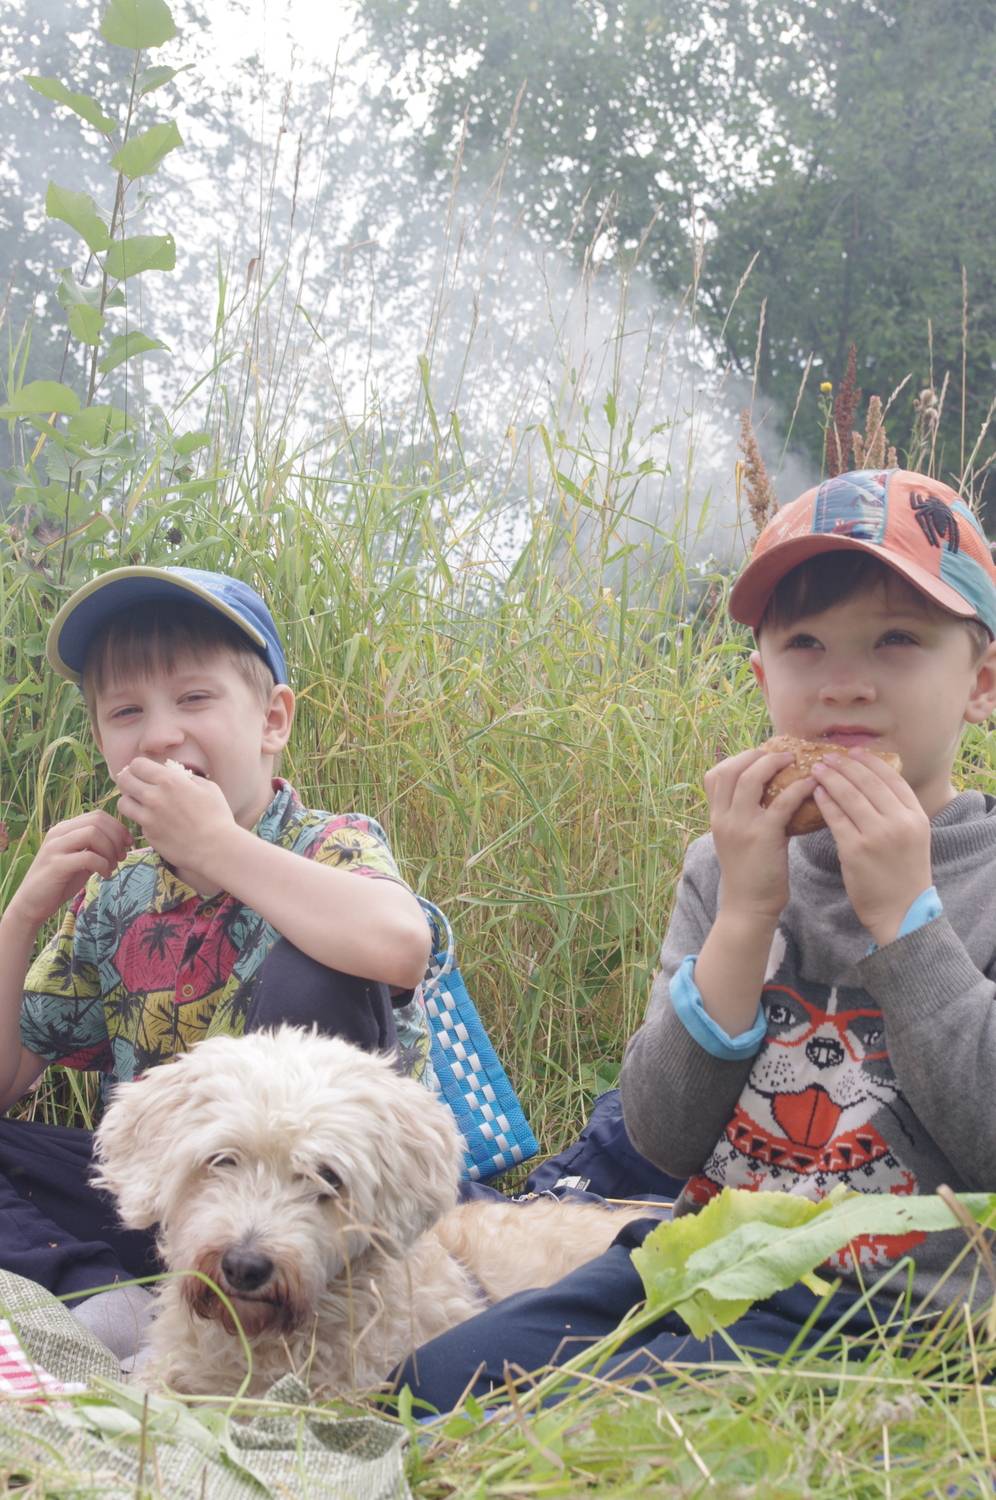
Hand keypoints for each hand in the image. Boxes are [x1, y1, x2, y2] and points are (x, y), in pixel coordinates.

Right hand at [4, 811, 132, 933]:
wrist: (32, 904)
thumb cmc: (59, 882)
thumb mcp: (81, 860)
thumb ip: (96, 848)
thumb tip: (122, 841)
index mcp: (65, 829)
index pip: (98, 815)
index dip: (118, 828)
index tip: (128, 844)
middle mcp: (58, 833)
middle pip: (97, 821)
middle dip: (117, 838)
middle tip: (121, 857)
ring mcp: (55, 847)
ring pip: (93, 833)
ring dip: (110, 850)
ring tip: (112, 866)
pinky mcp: (56, 865)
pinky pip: (88, 857)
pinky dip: (103, 865)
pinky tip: (105, 875)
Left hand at [114, 758, 236, 879]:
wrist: (216, 848)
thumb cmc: (217, 816)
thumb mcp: (207, 787)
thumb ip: (186, 778)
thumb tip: (175, 774)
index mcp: (169, 781)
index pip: (137, 764)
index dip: (140, 766)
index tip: (146, 772)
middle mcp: (154, 797)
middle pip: (123, 780)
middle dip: (129, 779)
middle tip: (137, 784)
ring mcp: (148, 818)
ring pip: (122, 803)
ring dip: (130, 801)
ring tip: (142, 803)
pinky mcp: (148, 835)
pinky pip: (137, 822)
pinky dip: (144, 820)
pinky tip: (158, 822)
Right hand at [705, 747, 816, 921]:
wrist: (748, 905)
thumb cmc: (749, 873)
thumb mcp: (736, 840)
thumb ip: (744, 816)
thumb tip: (771, 793)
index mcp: (716, 817)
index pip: (715, 775)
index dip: (736, 759)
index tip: (758, 756)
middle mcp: (724, 818)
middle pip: (731, 769)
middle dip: (755, 755)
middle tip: (779, 753)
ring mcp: (741, 826)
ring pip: (751, 778)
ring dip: (773, 763)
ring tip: (794, 760)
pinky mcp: (764, 836)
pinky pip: (782, 802)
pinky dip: (798, 787)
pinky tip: (812, 783)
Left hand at [810, 750, 931, 943]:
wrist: (901, 912)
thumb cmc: (903, 876)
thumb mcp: (913, 838)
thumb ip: (898, 813)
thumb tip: (873, 785)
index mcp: (916, 817)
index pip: (892, 779)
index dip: (871, 762)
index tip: (855, 752)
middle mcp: (899, 822)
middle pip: (869, 782)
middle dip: (846, 765)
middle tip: (829, 755)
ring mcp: (877, 835)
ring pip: (850, 796)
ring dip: (831, 778)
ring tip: (818, 767)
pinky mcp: (855, 850)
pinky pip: (836, 818)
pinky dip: (825, 802)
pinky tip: (816, 792)